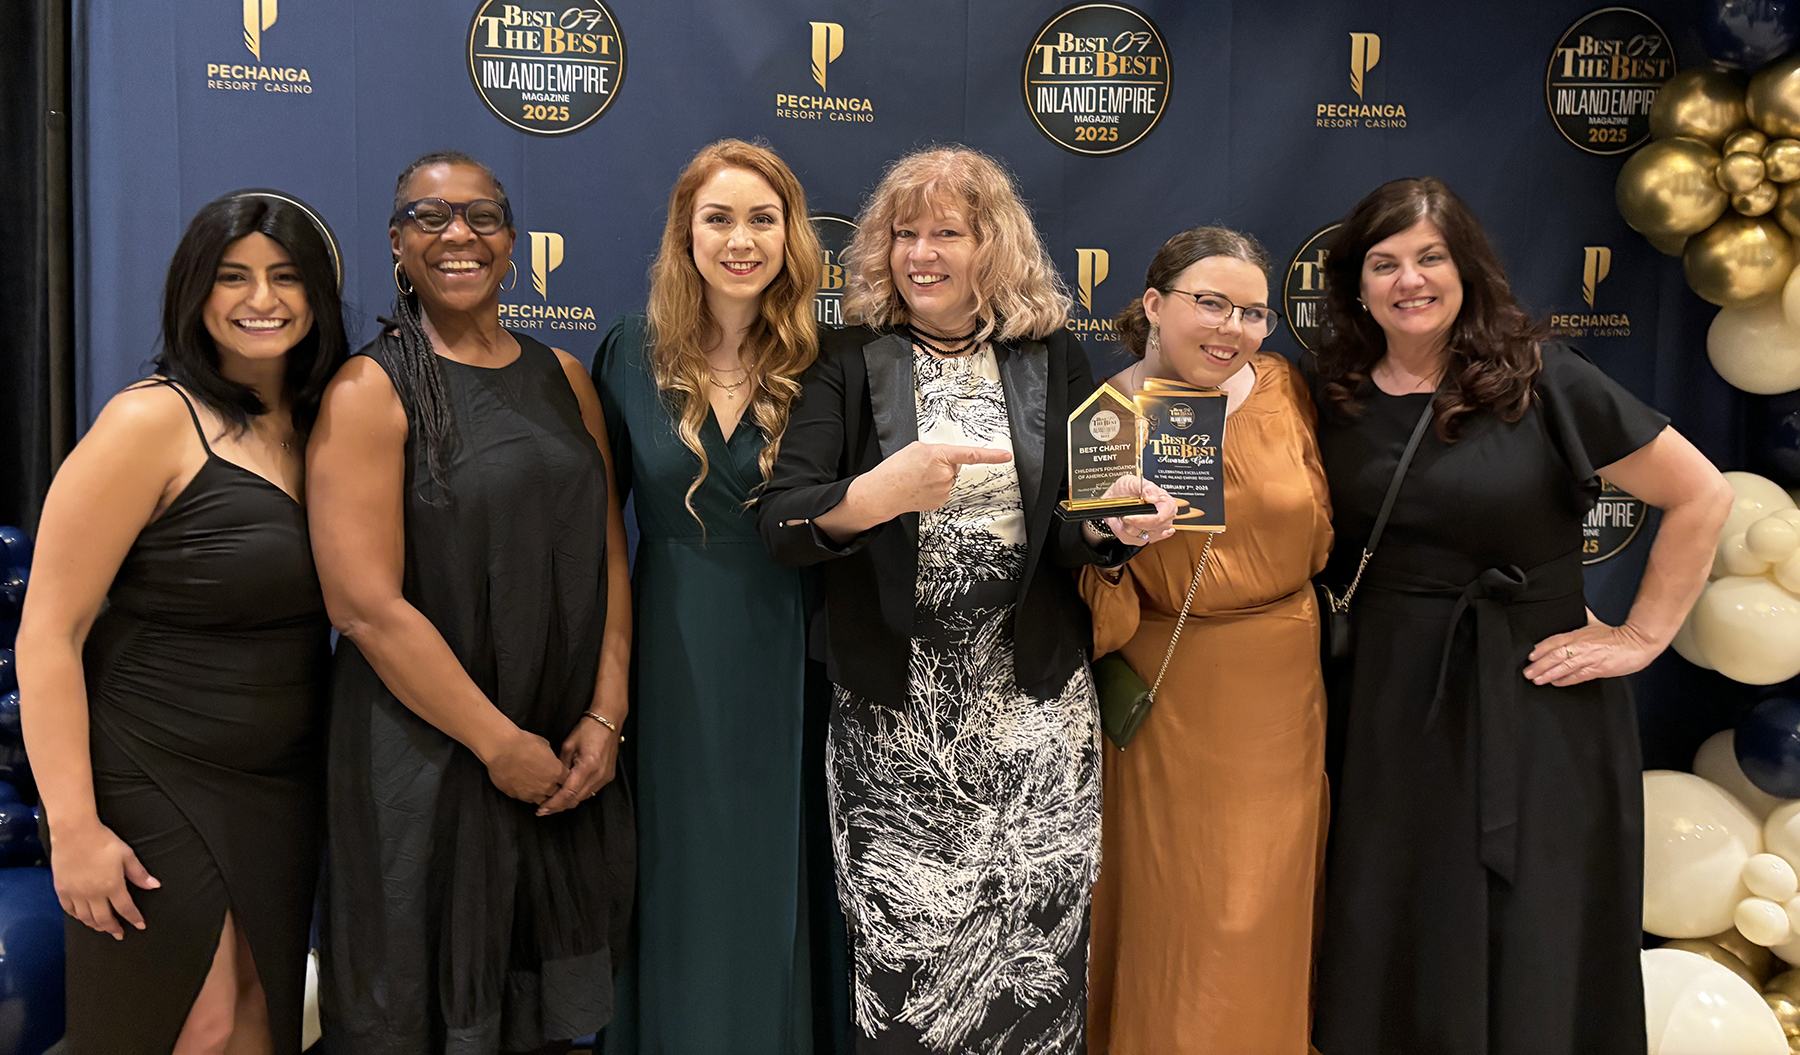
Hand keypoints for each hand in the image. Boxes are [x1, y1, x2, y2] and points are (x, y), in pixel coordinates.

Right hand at [50, 818, 159, 939]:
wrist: (74, 833)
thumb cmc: (102, 841)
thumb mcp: (126, 855)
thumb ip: (139, 874)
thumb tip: (155, 885)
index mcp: (111, 886)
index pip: (125, 909)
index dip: (134, 919)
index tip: (140, 926)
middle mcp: (93, 894)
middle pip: (104, 919)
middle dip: (113, 928)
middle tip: (119, 934)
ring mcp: (75, 893)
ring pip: (86, 918)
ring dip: (96, 925)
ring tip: (103, 928)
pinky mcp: (62, 890)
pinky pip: (69, 910)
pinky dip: (77, 917)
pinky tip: (82, 918)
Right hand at [483, 727, 568, 803]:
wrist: (500, 749)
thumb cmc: (522, 743)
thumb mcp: (544, 744)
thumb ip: (550, 757)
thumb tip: (548, 759)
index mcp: (556, 772)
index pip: (568, 781)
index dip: (565, 779)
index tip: (562, 777)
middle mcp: (546, 786)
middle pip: (556, 794)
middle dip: (556, 789)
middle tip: (551, 783)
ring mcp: (531, 794)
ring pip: (542, 800)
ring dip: (542, 795)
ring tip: (538, 787)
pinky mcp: (516, 796)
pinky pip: (525, 799)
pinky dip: (527, 795)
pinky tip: (524, 787)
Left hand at [536, 714, 621, 816]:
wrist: (608, 721)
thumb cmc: (588, 729)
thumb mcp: (568, 746)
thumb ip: (560, 767)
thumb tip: (553, 782)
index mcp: (588, 766)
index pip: (568, 793)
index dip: (554, 803)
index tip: (542, 810)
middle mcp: (599, 775)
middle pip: (576, 799)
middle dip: (559, 806)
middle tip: (543, 810)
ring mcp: (605, 777)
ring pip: (583, 798)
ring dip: (568, 802)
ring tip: (553, 804)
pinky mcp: (608, 777)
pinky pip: (591, 791)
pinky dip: (578, 795)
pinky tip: (568, 794)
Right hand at [864, 441, 1012, 517]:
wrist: (884, 492)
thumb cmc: (896, 469)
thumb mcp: (916, 448)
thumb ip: (937, 450)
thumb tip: (949, 459)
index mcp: (938, 455)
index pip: (971, 455)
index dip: (992, 455)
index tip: (1006, 456)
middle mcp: (944, 474)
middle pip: (956, 466)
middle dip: (944, 464)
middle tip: (923, 467)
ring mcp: (943, 489)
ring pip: (949, 478)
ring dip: (938, 476)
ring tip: (919, 478)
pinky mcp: (941, 500)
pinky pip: (944, 489)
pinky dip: (935, 487)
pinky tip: (921, 487)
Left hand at [1103, 478, 1178, 545]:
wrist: (1116, 497)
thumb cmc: (1127, 489)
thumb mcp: (1134, 481)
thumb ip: (1145, 487)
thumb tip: (1152, 497)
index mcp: (1166, 504)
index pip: (1161, 518)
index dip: (1144, 519)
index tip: (1129, 516)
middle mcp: (1163, 519)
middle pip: (1151, 530)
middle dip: (1133, 523)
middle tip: (1123, 514)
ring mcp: (1154, 531)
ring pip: (1139, 538)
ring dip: (1125, 527)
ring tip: (1122, 515)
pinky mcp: (1143, 539)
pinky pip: (1131, 541)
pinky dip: (1121, 531)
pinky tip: (1123, 522)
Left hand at [1524, 612, 1660, 686]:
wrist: (1637, 643)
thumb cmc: (1617, 635)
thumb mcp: (1596, 623)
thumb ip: (1585, 617)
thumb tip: (1579, 607)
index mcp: (1579, 634)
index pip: (1555, 641)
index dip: (1541, 649)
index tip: (1530, 656)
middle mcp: (1581, 645)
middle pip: (1555, 654)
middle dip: (1540, 664)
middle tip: (1528, 672)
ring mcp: (1589, 657)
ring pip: (1564, 666)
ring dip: (1548, 674)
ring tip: (1537, 680)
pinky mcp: (1597, 668)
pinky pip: (1577, 675)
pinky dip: (1565, 680)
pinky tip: (1555, 683)